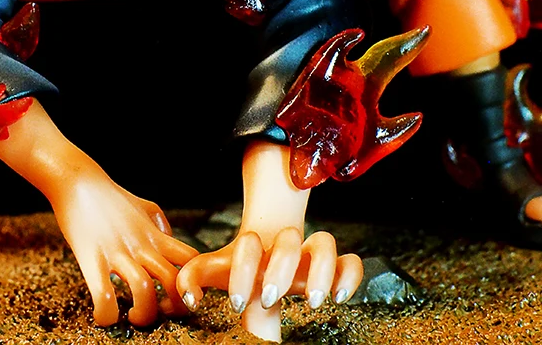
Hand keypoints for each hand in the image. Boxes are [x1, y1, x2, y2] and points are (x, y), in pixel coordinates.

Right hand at [50, 168, 198, 326]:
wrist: (78, 182)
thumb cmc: (108, 196)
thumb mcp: (142, 205)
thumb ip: (159, 223)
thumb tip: (168, 240)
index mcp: (154, 235)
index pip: (190, 259)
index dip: (192, 282)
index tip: (180, 295)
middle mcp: (141, 245)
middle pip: (174, 281)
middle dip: (175, 306)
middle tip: (162, 312)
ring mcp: (118, 252)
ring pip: (144, 290)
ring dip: (143, 313)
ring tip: (133, 317)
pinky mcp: (92, 258)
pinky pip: (104, 295)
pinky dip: (106, 314)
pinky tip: (103, 315)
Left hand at [176, 226, 361, 341]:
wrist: (268, 249)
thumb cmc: (238, 264)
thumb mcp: (215, 268)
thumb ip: (194, 277)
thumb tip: (189, 298)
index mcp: (256, 244)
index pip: (250, 244)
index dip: (243, 269)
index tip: (237, 301)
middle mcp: (285, 245)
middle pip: (290, 239)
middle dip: (281, 268)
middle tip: (270, 297)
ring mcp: (311, 252)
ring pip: (325, 242)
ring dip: (322, 270)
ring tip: (314, 301)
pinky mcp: (334, 266)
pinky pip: (352, 261)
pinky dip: (350, 276)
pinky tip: (340, 297)